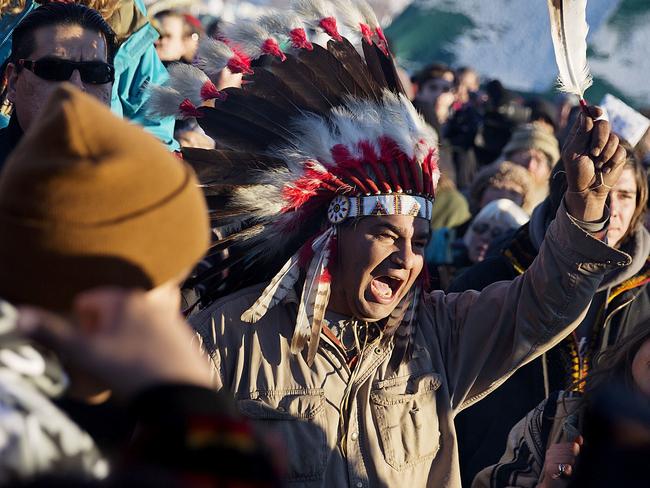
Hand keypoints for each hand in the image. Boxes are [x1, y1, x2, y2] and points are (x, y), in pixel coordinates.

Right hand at [16, 287, 212, 399]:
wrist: (179, 393)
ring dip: (125, 340)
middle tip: (107, 357)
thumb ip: (53, 333)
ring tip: (126, 366)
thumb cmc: (130, 370)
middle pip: (113, 313)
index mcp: (125, 299)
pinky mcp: (185, 336)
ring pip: (135, 325)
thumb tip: (22, 315)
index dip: (82, 325)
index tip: (90, 345)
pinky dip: (147, 349)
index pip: (88, 300)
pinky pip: (156, 338)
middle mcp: (151, 302)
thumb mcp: (85, 353)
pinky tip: (147, 369)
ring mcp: (171, 318)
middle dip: (104, 332)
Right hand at [539, 436, 582, 487]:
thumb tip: (580, 438)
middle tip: (571, 465)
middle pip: (570, 451)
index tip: (573, 458)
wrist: (552, 484)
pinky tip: (568, 470)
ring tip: (569, 470)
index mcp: (555, 447)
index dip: (576, 452)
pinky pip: (562, 467)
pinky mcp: (550, 469)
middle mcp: (550, 452)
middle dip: (574, 459)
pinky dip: (566, 469)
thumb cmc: (562, 471)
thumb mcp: (568, 458)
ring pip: (568, 459)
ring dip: (571, 465)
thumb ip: (573, 447)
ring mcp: (549, 460)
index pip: (571, 445)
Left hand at [562, 106, 626, 221]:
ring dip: (605, 154)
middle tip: (593, 153)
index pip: (588, 114)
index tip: (598, 111)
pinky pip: (620, 151)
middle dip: (599, 139)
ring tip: (597, 164)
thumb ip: (580, 134)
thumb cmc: (576, 171)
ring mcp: (608, 144)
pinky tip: (605, 169)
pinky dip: (612, 161)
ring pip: (614, 138)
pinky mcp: (618, 154)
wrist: (588, 189)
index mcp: (581, 133)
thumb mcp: (573, 153)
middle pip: (603, 124)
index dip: (594, 110)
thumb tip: (586, 114)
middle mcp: (594, 136)